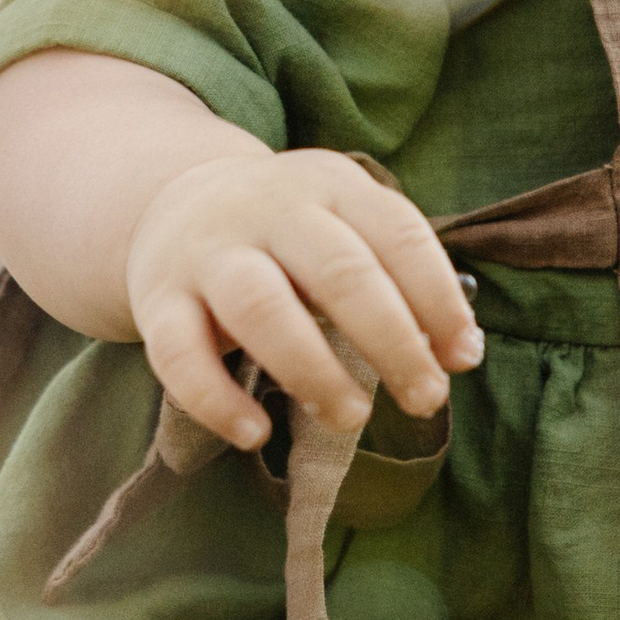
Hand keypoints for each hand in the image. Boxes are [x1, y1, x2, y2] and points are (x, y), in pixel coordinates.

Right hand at [122, 147, 485, 453]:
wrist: (170, 203)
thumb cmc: (285, 234)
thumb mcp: (342, 224)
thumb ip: (395, 276)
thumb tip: (458, 353)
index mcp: (329, 185)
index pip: (397, 234)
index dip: (438, 300)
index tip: (462, 358)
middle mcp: (268, 209)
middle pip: (338, 270)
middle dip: (392, 341)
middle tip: (425, 397)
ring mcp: (208, 253)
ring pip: (261, 307)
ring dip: (314, 370)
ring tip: (351, 417)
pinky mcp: (157, 299)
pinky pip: (179, 353)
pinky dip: (217, 400)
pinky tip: (255, 434)